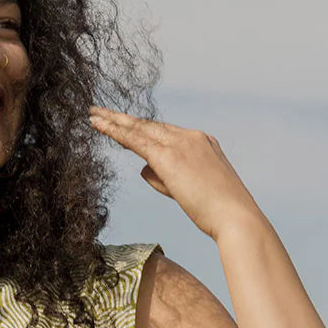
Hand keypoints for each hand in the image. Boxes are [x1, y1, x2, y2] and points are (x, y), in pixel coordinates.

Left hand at [88, 108, 263, 240]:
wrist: (235, 216)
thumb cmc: (219, 212)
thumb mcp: (191, 191)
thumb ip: (165, 178)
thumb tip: (143, 169)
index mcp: (202, 143)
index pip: (165, 133)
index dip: (142, 130)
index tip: (125, 125)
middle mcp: (191, 137)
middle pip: (150, 125)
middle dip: (123, 119)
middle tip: (100, 112)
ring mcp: (180, 143)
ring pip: (140, 128)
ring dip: (114, 121)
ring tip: (92, 115)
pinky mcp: (169, 156)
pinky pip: (136, 140)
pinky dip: (116, 131)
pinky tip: (99, 126)